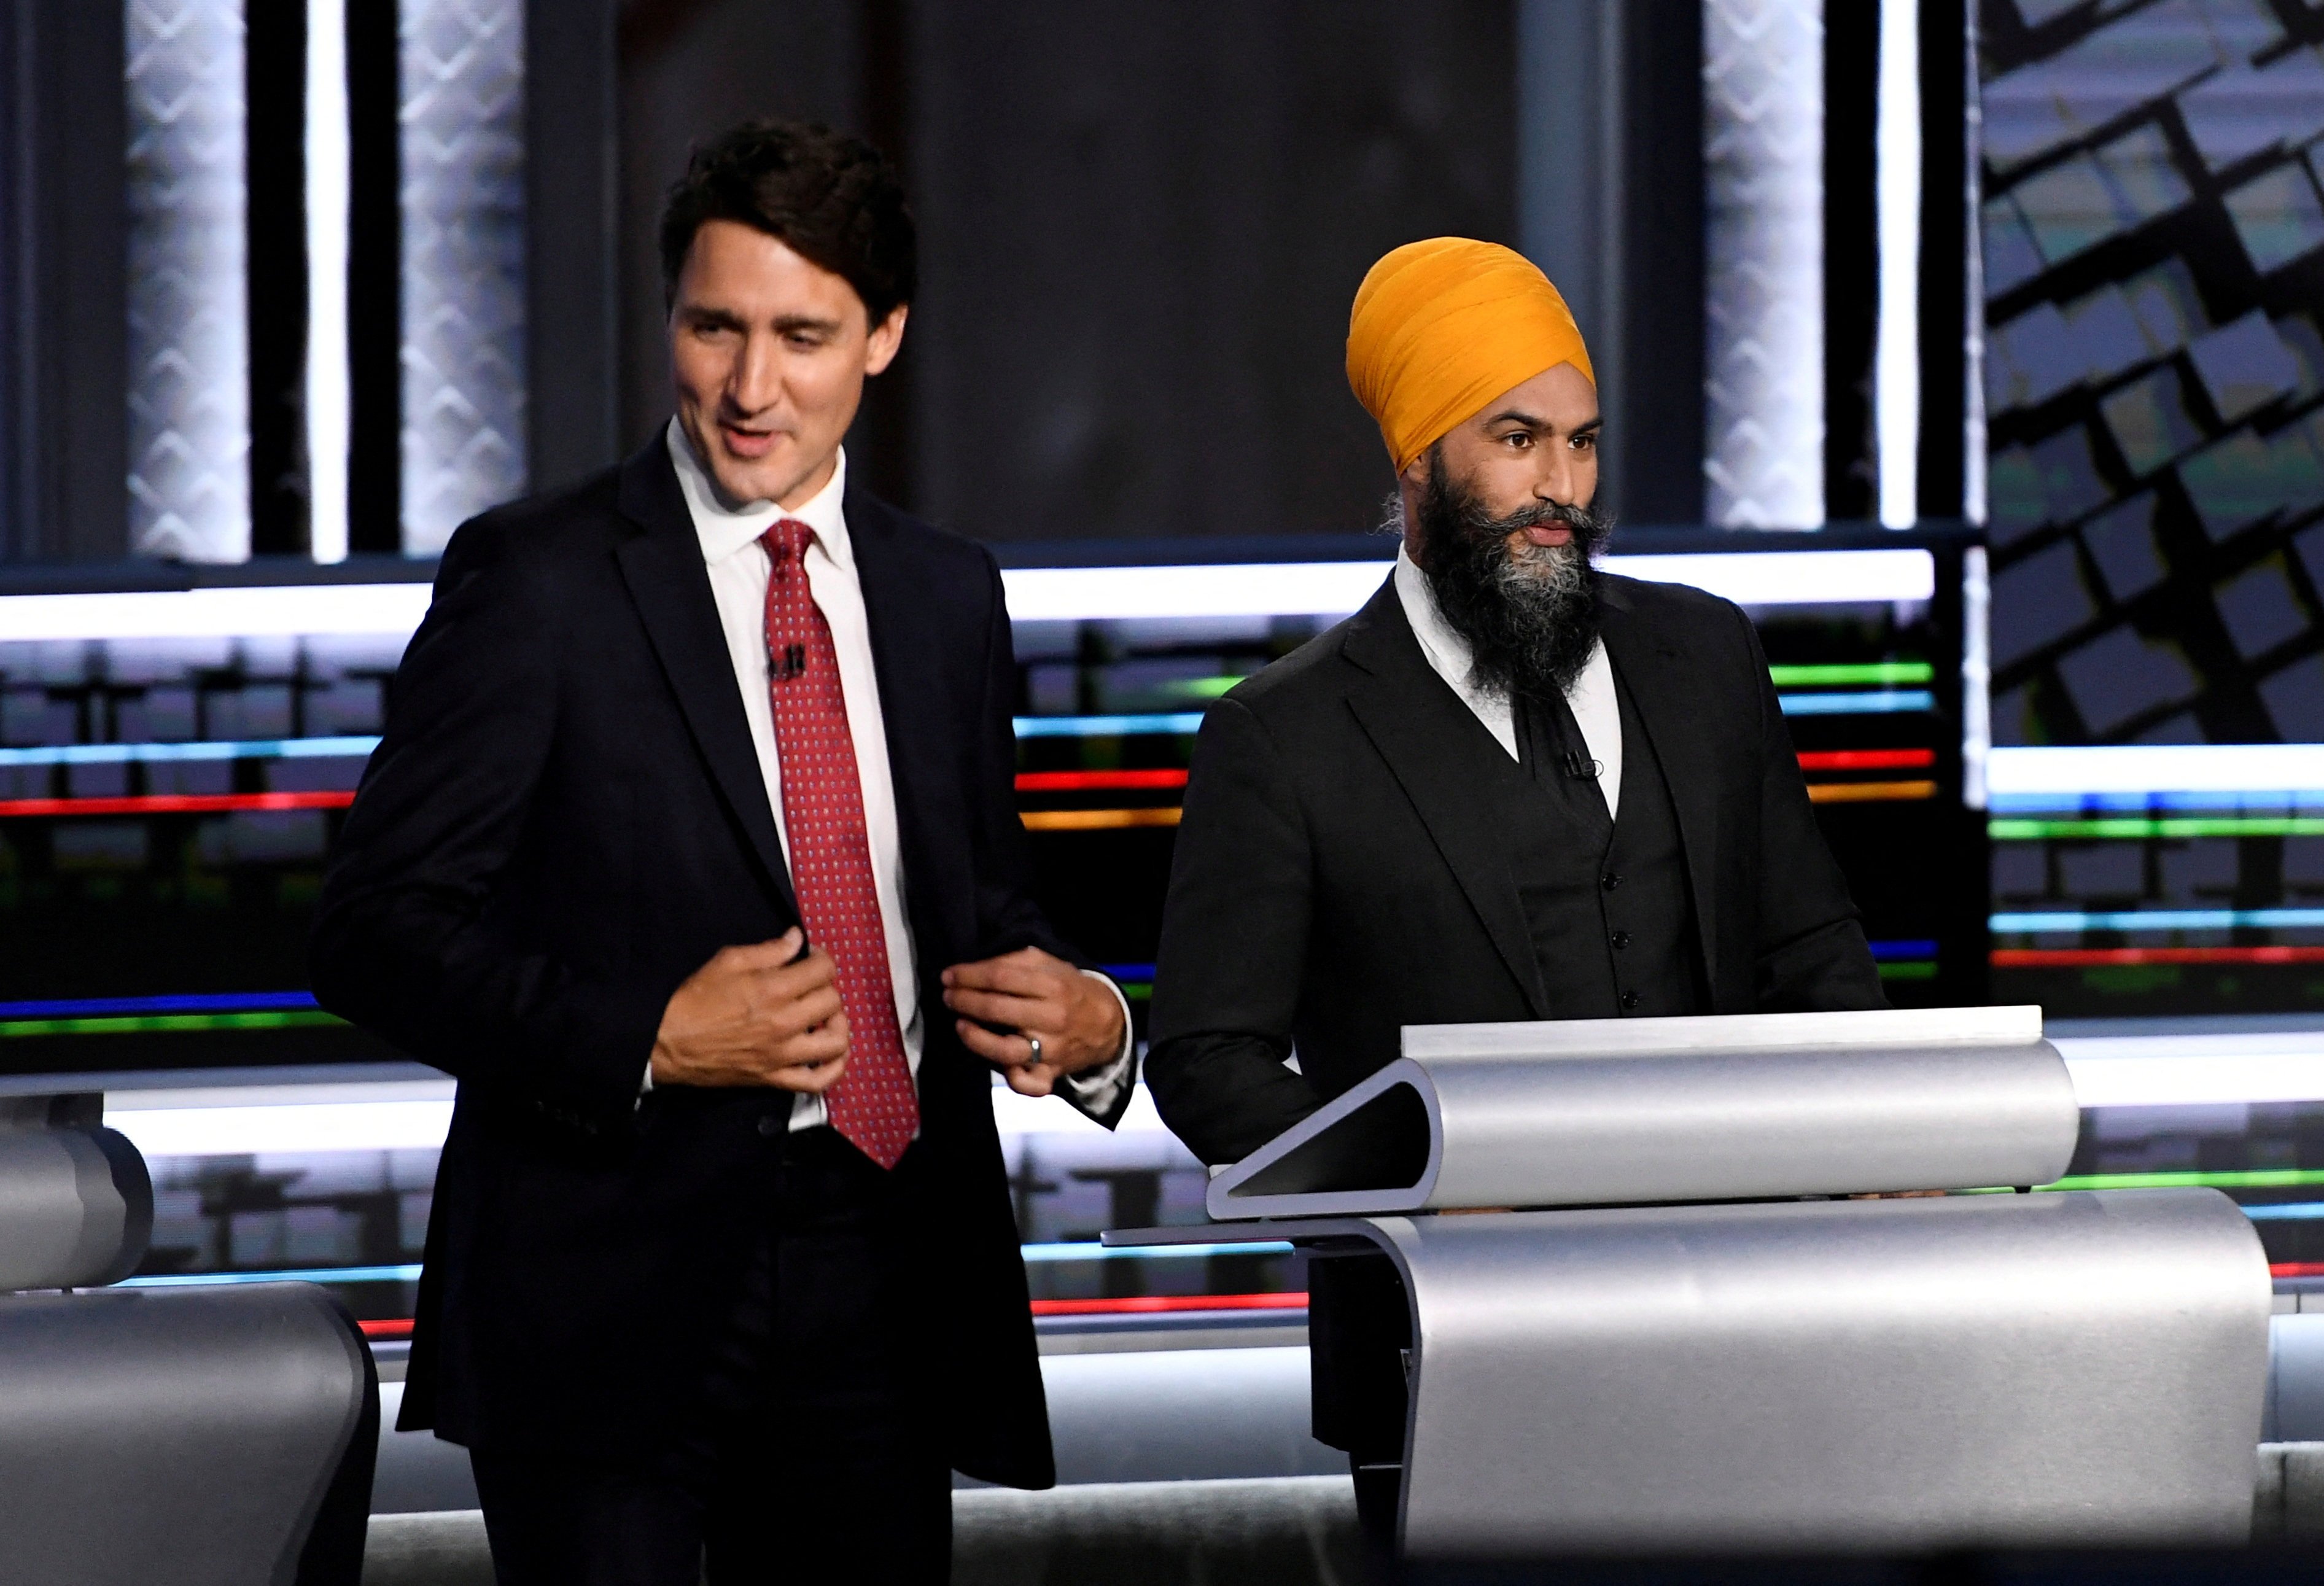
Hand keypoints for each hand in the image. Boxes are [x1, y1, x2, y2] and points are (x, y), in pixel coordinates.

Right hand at [650, 929, 849, 1092]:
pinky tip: (832, 1055)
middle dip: (826, 987)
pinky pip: (817, 1081)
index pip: (824, 970)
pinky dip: (833, 1069)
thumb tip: (797, 938)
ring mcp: (783, 1054)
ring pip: (836, 1041)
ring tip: (825, 1017)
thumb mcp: (728, 961)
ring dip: (838, 1025)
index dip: (822, 958)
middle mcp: (785, 1022)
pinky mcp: (775, 1078)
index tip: (811, 959)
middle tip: (811, 985)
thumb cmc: (695, 1000)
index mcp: (774, 989)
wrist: (668, 1042)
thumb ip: (769, 949)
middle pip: (833, 1001)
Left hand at [941, 948, 1126, 1097]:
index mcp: (1052, 985)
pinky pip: (1028, 1085)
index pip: (1000, 977)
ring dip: (976, 1038)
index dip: (968, 976)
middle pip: (998, 1009)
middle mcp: (1052, 1017)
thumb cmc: (1068, 989)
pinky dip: (1011, 1078)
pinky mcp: (1052, 1074)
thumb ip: (1014, 961)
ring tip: (960, 1025)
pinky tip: (995, 1065)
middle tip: (948, 996)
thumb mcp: (1049, 964)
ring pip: (1006, 1050)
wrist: (1107, 1023)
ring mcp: (1052, 1049)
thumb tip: (974, 967)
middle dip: (964, 1001)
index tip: (948, 975)